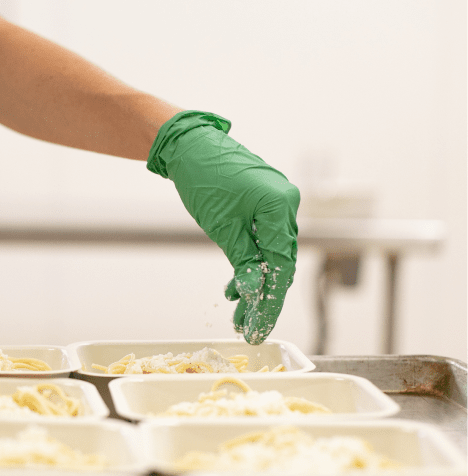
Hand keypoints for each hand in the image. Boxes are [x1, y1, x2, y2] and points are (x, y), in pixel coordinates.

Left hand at [147, 111, 298, 343]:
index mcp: (280, 207)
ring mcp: (276, 203)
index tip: (258, 329)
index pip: (282, 266)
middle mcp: (285, 205)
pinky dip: (250, 263)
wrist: (189, 146)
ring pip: (270, 254)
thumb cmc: (203, 178)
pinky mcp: (263, 204)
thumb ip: (243, 260)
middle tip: (249, 329)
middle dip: (263, 299)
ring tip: (238, 314)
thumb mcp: (222, 227)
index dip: (270, 303)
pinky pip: (262, 240)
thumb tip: (254, 292)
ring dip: (255, 284)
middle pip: (280, 263)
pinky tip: (236, 286)